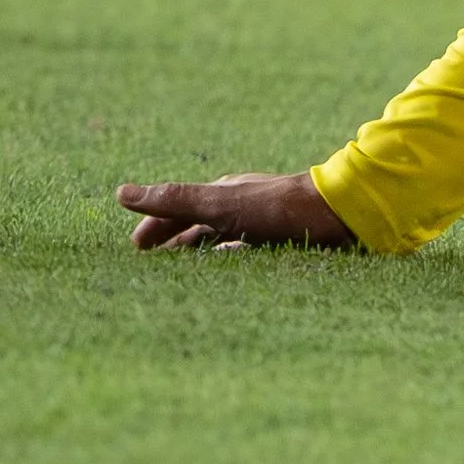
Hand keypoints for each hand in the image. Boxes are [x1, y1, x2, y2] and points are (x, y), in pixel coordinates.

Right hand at [116, 173, 356, 250]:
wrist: (340, 214)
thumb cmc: (278, 208)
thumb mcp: (220, 205)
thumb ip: (175, 201)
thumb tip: (122, 191)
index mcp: (224, 192)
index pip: (179, 207)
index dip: (155, 225)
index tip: (136, 246)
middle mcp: (241, 204)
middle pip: (198, 222)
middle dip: (173, 237)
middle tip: (150, 260)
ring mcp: (261, 221)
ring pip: (221, 236)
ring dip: (198, 250)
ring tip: (182, 271)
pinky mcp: (281, 238)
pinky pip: (244, 250)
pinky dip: (227, 259)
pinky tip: (229, 271)